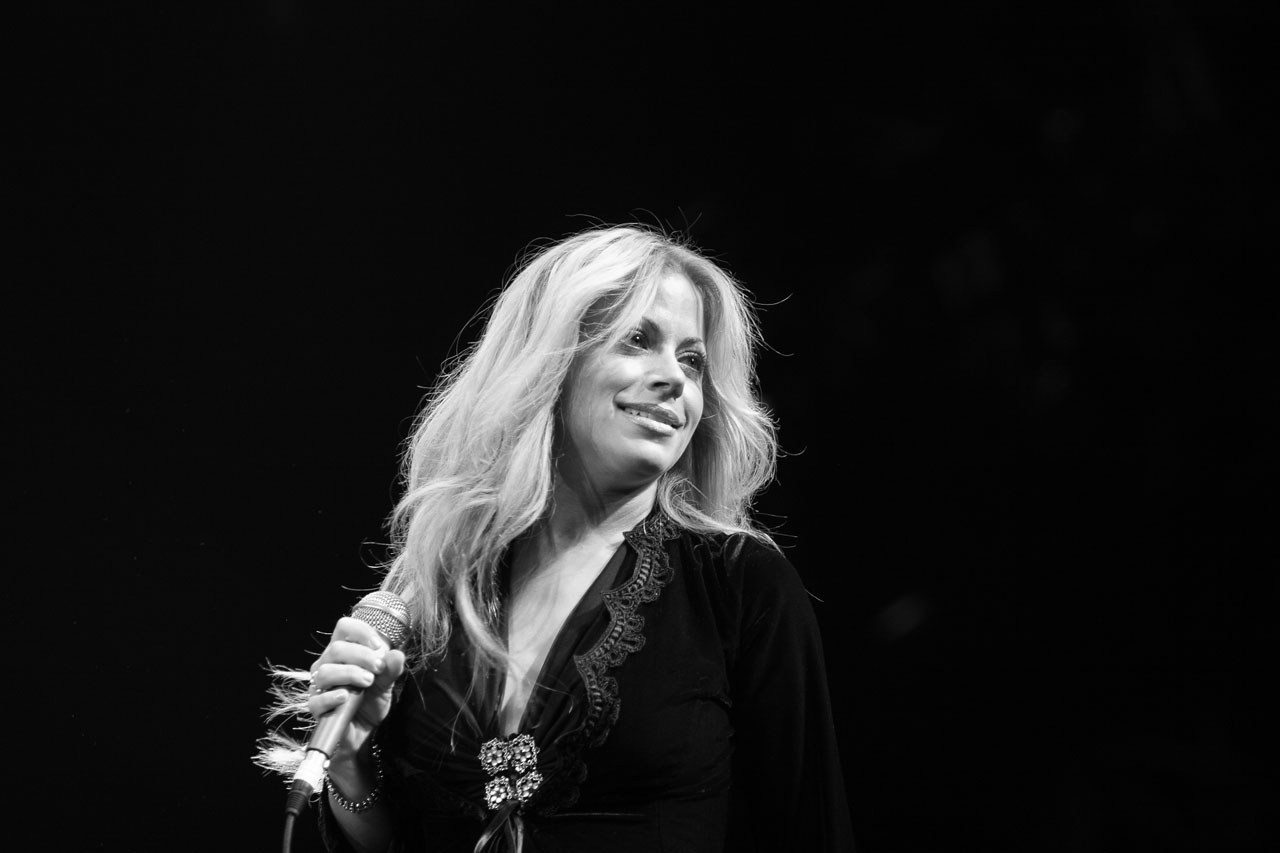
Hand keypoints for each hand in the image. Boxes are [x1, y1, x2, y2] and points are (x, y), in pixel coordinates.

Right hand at [306, 615, 406, 761]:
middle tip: (378, 667)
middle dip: (361, 655)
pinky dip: (332, 696)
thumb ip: (391, 669)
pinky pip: (317, 699)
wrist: (364, 732)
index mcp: (344, 652)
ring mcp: (319, 685)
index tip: (378, 645)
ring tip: (368, 682)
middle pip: (336, 648)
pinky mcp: (316, 707)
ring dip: (349, 674)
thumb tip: (397, 654)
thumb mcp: (386, 683)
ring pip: (326, 671)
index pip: (344, 627)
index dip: (361, 631)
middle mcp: (328, 664)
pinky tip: (346, 697)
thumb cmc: (370, 702)